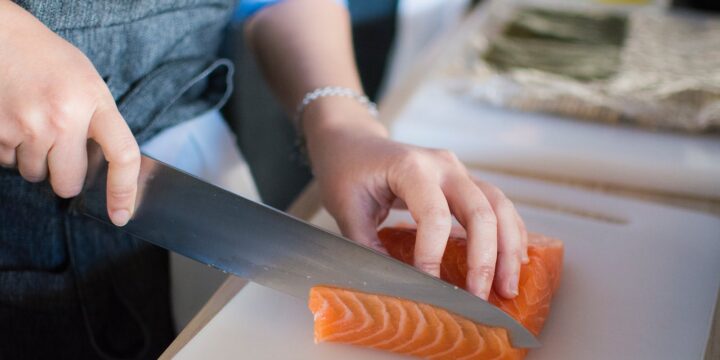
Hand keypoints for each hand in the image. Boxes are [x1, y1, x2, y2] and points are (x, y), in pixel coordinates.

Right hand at [0, 1, 139, 225]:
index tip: (121, 214)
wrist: (2, 36)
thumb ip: (99, 123)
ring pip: (35, 175)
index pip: (124, 155)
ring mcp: (26, 126)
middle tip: (60, 150)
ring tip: (33, 122)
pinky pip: (7, 162)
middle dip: (65, 176)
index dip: (124, 191)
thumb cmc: (50, 62)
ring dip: (35, 159)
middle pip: (69, 183)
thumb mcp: (89, 85)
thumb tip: (105, 171)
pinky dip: (11, 149)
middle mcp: (63, 117)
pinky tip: (14, 120)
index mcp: (94, 101)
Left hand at [304, 98, 527, 299]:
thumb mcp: (346, 209)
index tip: (429, 287)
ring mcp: (458, 170)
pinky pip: (498, 205)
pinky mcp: (465, 181)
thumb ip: (367, 246)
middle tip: (482, 297)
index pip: (433, 215)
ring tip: (509, 286)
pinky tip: (514, 261)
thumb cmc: (346, 172)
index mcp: (410, 168)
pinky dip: (510, 232)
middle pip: (480, 210)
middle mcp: (442, 165)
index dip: (433, 254)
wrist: (353, 142)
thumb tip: (393, 286)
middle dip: (485, 258)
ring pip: (499, 205)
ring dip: (508, 248)